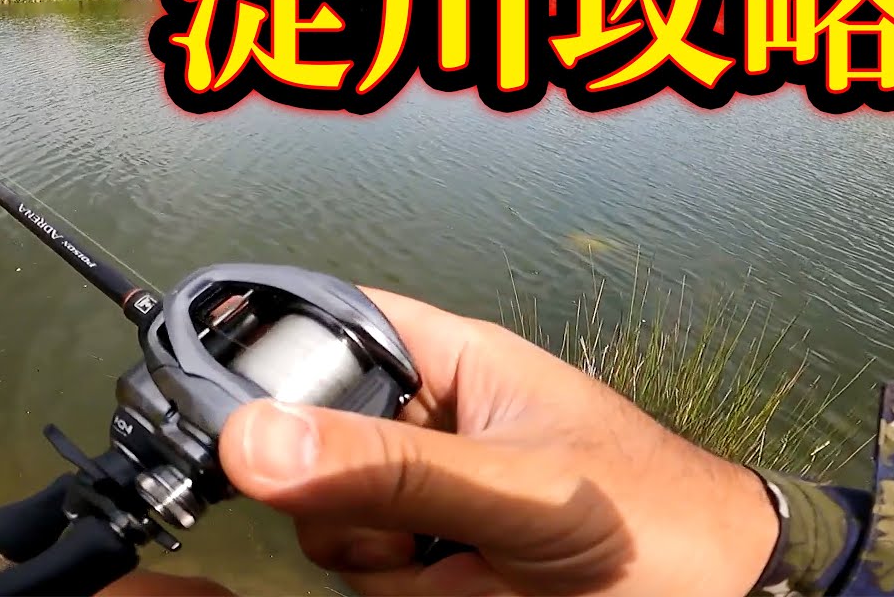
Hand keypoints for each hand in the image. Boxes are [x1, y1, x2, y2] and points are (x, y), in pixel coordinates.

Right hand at [101, 287, 779, 595]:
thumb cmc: (653, 518)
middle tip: (399, 516)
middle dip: (336, 485)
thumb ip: (390, 467)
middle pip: (307, 434)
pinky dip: (398, 589)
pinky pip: (361, 572)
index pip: (328, 324)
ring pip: (326, 517)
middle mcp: (423, 424)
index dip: (275, 356)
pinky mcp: (426, 562)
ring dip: (374, 553)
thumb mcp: (516, 487)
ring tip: (459, 559)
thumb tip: (256, 440)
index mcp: (446, 361)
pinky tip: (464, 585)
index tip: (240, 414)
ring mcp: (422, 497)